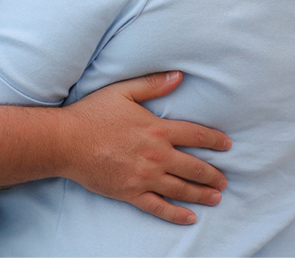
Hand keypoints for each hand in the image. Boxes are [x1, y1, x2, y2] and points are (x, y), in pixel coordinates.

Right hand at [61, 71, 230, 224]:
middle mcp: (155, 155)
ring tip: (216, 198)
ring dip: (201, 194)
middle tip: (224, 181)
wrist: (66, 141)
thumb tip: (179, 76)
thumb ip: (153, 84)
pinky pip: (158, 207)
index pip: (196, 136)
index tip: (227, 146)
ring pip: (180, 189)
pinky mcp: (130, 193)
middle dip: (213, 175)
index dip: (215, 141)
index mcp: (156, 129)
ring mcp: (144, 176)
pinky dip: (176, 214)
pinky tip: (189, 218)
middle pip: (193, 167)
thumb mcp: (123, 91)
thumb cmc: (92, 114)